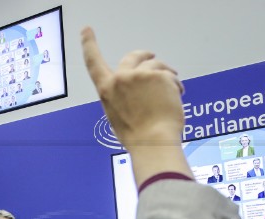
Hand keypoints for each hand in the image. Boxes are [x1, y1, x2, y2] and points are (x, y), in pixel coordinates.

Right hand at [81, 27, 189, 184]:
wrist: (153, 142)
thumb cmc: (137, 136)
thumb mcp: (118, 115)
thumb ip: (122, 97)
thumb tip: (138, 90)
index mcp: (107, 90)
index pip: (94, 62)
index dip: (89, 44)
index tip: (86, 30)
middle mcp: (121, 78)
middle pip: (133, 56)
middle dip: (144, 55)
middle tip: (153, 57)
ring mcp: (140, 75)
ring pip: (157, 66)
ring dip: (166, 75)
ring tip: (173, 91)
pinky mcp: (159, 76)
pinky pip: (169, 75)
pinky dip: (175, 85)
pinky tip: (177, 96)